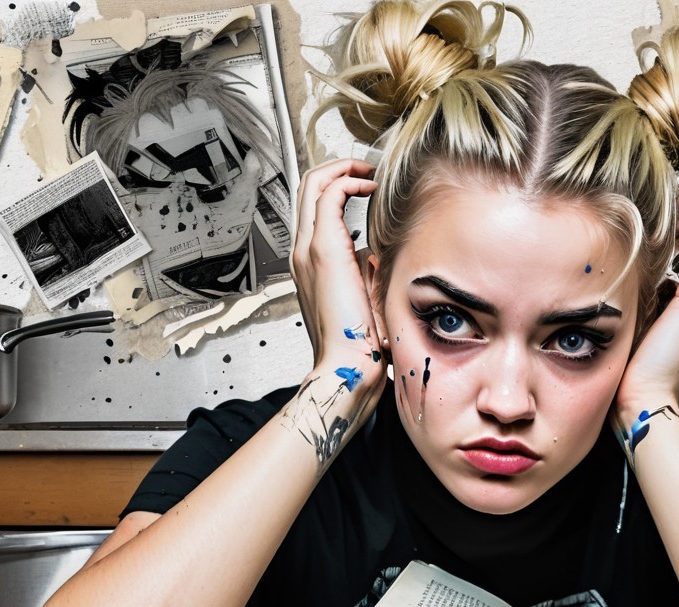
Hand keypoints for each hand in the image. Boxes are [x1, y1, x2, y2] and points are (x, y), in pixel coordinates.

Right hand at [290, 158, 385, 394]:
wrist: (347, 365)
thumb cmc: (359, 341)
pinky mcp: (323, 251)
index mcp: (309, 262)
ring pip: (312, 184)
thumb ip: (363, 270)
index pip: (312, 207)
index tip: (364, 183)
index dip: (335, 185)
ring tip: (368, 170)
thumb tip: (376, 253)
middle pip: (305, 188)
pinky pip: (328, 195)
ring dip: (342, 168)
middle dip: (337, 168)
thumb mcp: (363, 296)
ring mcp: (307, 250)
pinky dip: (347, 181)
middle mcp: (302, 252)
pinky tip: (369, 186)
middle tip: (366, 168)